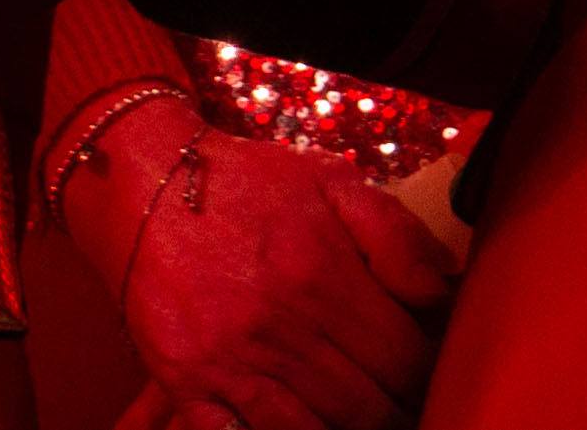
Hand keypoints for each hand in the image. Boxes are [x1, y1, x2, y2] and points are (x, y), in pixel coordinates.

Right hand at [59, 96, 455, 429]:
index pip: (404, 359)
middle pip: (366, 407)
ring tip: (359, 417)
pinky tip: (299, 423)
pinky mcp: (187, 381)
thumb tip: (438, 293)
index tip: (426, 372)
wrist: (148, 183)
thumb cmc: (248, 184)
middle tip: (399, 403)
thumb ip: (394, 235)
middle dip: (395, 412)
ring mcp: (231, 360)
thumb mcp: (333, 182)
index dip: (426, 374)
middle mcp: (281, 326)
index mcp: (325, 276)